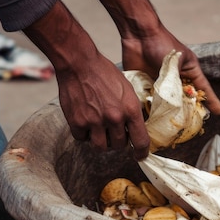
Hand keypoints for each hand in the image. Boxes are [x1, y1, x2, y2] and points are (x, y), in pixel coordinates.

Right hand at [23, 1, 150, 158]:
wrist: (80, 63)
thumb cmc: (105, 73)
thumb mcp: (128, 89)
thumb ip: (131, 110)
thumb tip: (135, 127)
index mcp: (130, 110)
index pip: (141, 141)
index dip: (142, 152)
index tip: (140, 155)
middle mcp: (114, 118)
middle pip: (119, 146)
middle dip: (118, 141)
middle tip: (114, 131)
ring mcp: (95, 121)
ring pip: (101, 147)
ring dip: (101, 141)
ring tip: (100, 130)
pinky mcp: (77, 122)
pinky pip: (82, 139)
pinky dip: (84, 134)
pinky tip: (85, 122)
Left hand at [91, 0, 219, 115]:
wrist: (138, 34)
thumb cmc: (162, 42)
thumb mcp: (176, 61)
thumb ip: (178, 80)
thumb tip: (177, 100)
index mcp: (188, 71)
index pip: (203, 89)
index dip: (210, 101)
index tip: (219, 112)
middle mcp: (176, 80)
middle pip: (185, 100)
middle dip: (187, 113)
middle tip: (191, 127)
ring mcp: (161, 84)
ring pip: (167, 104)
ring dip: (168, 114)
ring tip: (171, 130)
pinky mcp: (146, 86)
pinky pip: (149, 101)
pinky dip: (150, 110)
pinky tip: (151, 122)